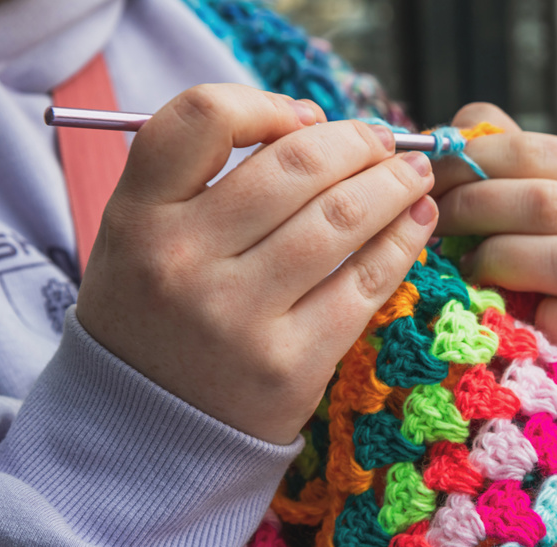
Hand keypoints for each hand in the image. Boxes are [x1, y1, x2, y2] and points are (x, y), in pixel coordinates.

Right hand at [77, 84, 436, 443]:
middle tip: (385, 142)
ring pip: (339, 220)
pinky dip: (402, 243)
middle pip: (293, 167)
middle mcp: (182, 261)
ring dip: (393, 185)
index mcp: (137, 218)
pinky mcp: (290, 364)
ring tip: (414, 174)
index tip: (305, 118)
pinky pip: (363, 283)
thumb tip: (313, 129)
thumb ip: (205, 180)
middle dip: (356, 143)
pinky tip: (419, 222)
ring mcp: (238, 316)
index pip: (200, 119)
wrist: (149, 431)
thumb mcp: (142, 240)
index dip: (266, 104)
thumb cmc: (158, 318)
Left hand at [431, 104, 556, 391]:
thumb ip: (490, 162)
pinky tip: (508, 314)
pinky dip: (543, 317)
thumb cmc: (535, 264)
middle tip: (434, 224)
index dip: (472, 162)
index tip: (426, 180)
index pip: (534, 152)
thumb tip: (443, 136)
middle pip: (548, 202)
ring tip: (467, 269)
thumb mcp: (518, 205)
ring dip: (505, 261)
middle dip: (476, 209)